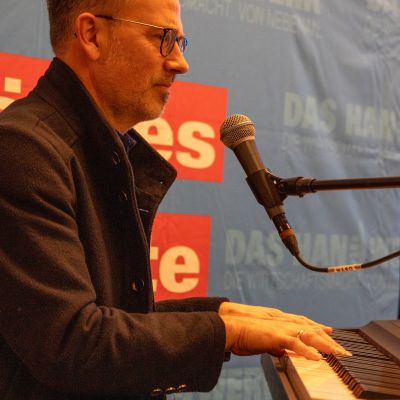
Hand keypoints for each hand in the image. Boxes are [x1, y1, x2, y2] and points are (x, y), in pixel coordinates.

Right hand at [219, 302, 350, 359]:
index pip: (305, 324)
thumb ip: (276, 344)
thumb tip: (283, 351)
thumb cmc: (245, 334)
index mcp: (282, 322)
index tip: (331, 333)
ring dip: (325, 344)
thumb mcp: (264, 341)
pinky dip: (308, 351)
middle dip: (329, 339)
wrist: (232, 328)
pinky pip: (296, 344)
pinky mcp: (277, 336)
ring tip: (338, 354)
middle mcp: (285, 322)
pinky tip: (317, 358)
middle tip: (343, 349)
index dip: (319, 328)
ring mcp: (282, 328)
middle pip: (313, 329)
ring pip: (310, 334)